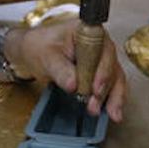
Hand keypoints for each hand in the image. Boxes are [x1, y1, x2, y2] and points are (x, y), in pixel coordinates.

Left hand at [9, 21, 127, 121]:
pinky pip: (111, 86)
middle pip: (112, 66)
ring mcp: (102, 59)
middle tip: (94, 106)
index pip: (102, 50)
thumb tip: (74, 85)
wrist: (33, 52)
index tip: (96, 88)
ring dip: (112, 98)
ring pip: (115, 78)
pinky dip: (111, 100)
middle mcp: (100, 44)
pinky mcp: (100, 73)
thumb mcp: (46, 56)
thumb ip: (60, 69)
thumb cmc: (39, 47)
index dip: (102, 69)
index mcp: (88, 32)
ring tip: (109, 114)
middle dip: (106, 89)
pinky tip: (113, 113)